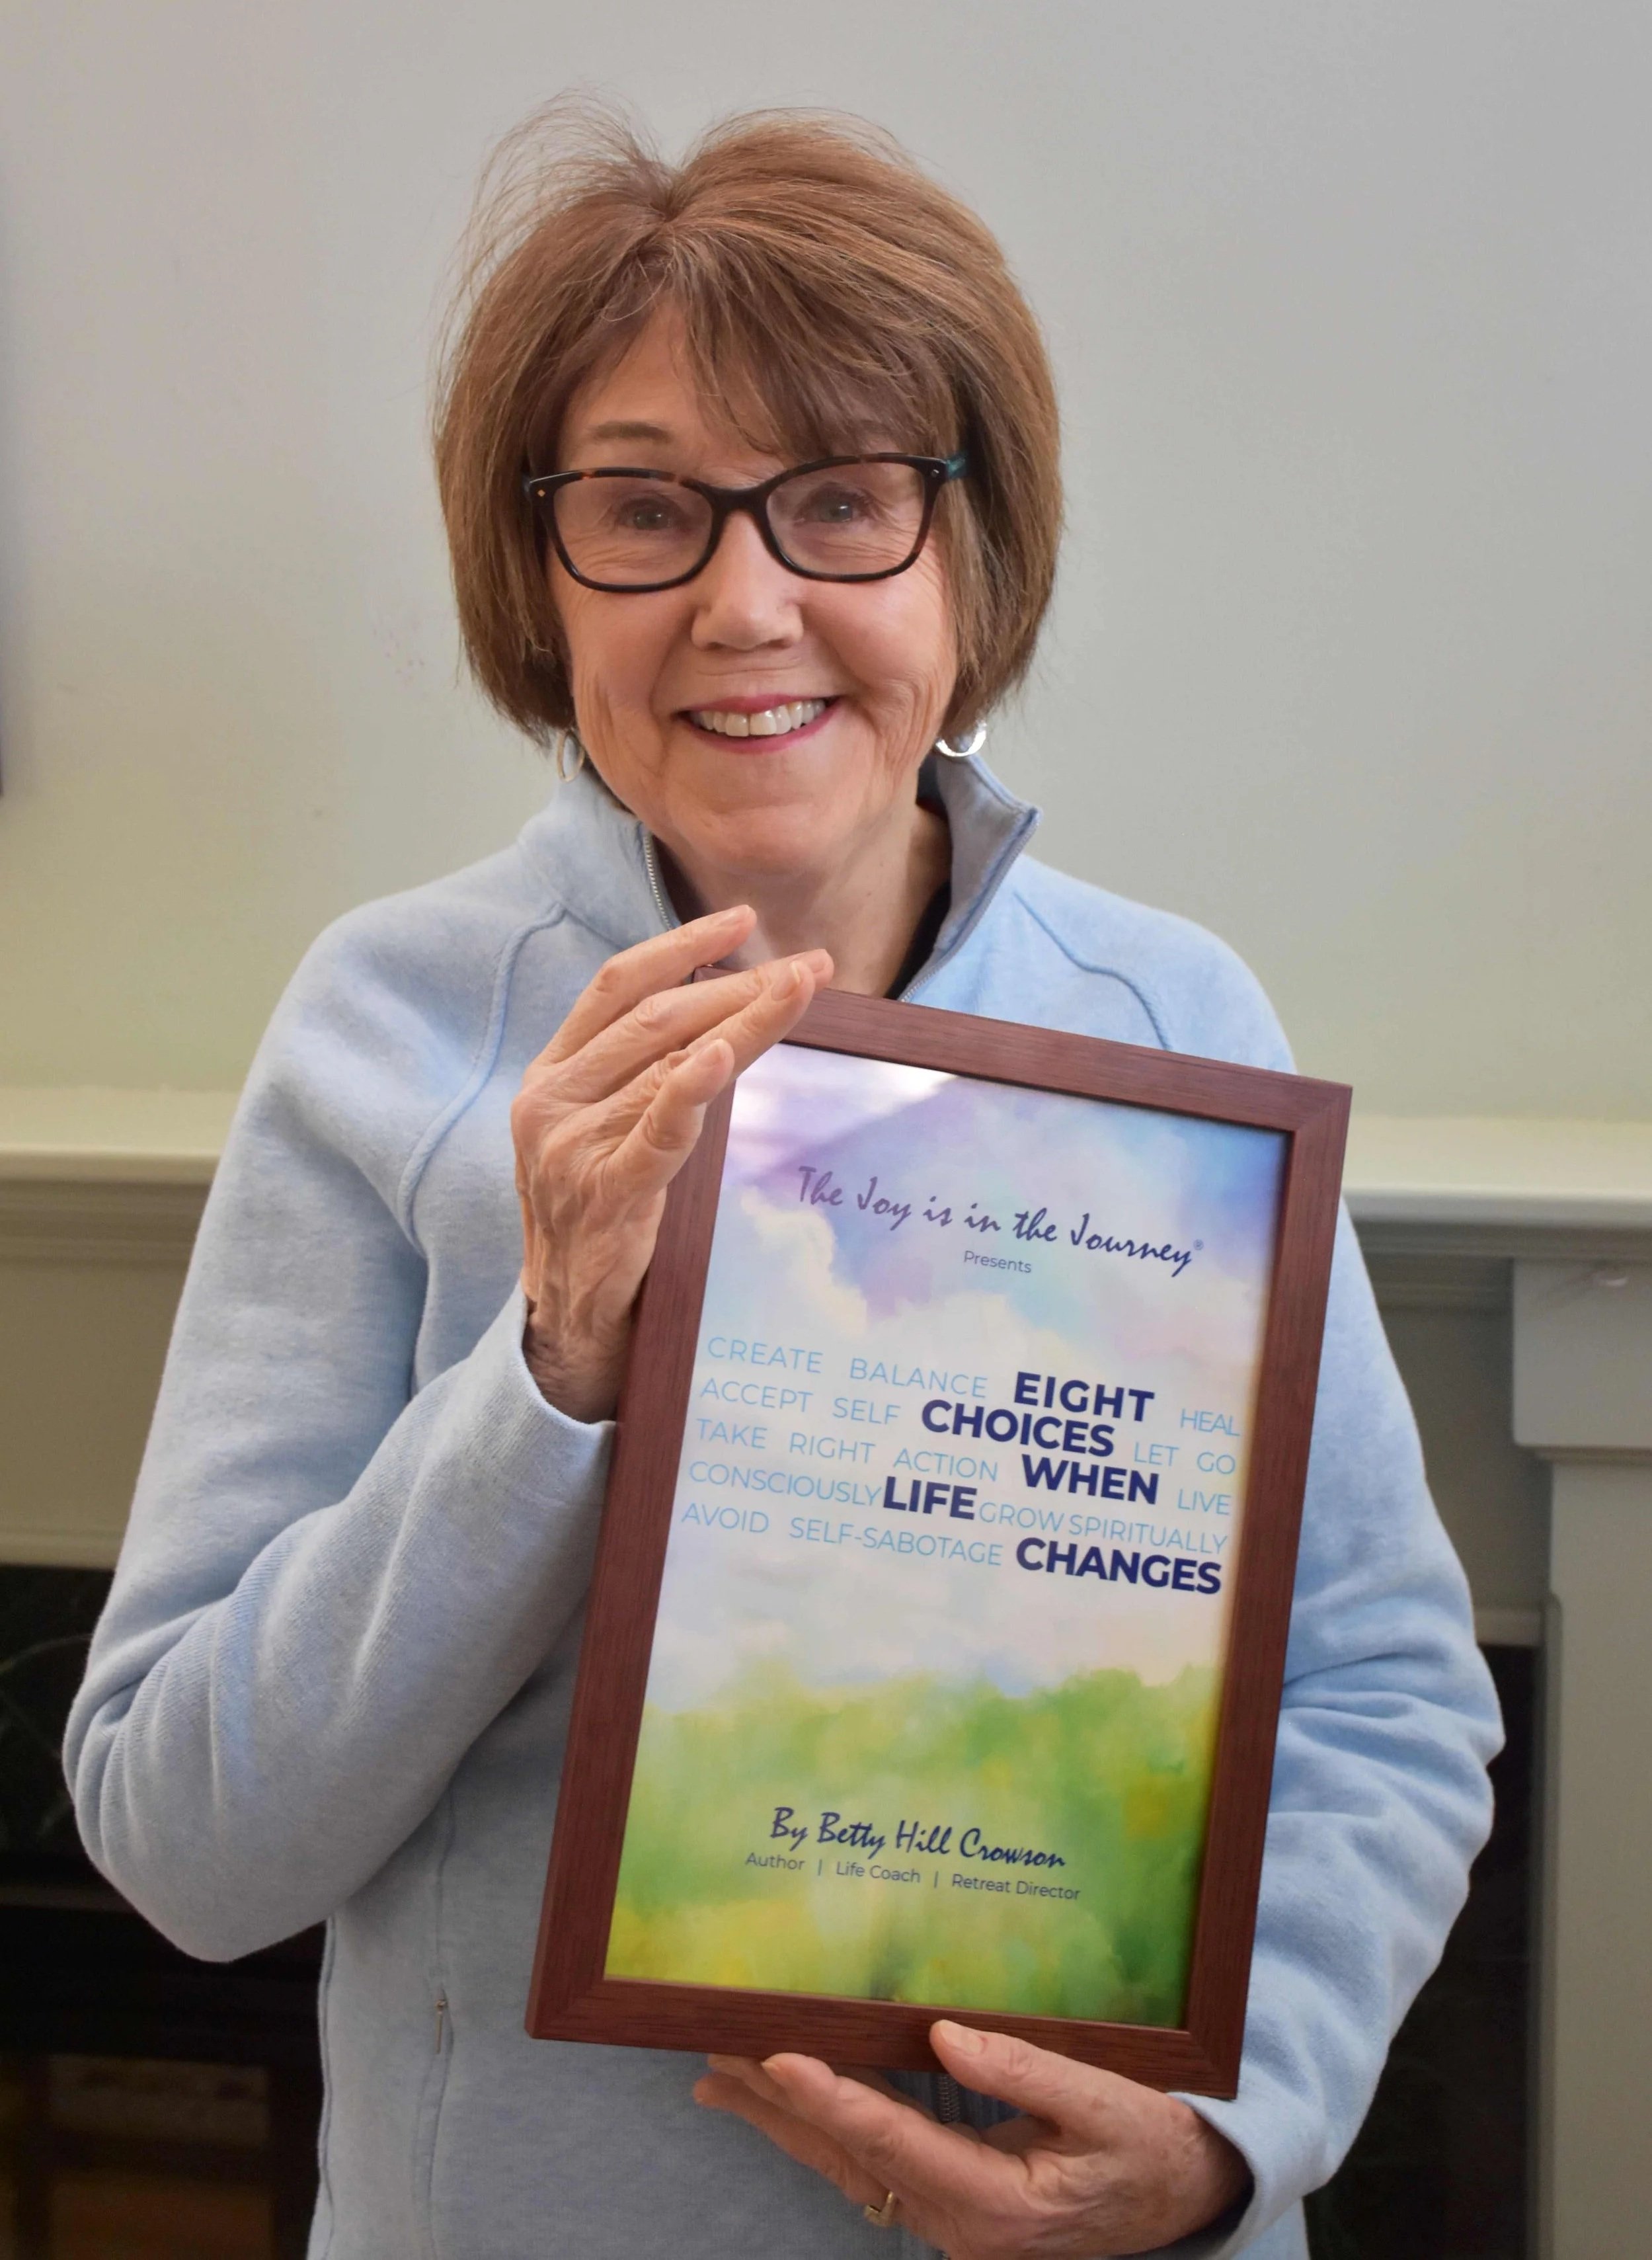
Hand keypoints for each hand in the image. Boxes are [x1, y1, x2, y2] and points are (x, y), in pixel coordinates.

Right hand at [511, 906, 830, 1421]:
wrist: (569, 1323)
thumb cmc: (600, 1223)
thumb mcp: (604, 1137)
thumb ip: (641, 1081)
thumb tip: (727, 1026)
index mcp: (551, 1077)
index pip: (615, 987)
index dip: (679, 947)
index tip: (741, 919)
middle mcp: (552, 1101)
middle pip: (656, 1018)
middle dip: (736, 983)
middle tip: (808, 965)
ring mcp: (572, 1147)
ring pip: (669, 1063)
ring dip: (744, 1022)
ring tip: (802, 991)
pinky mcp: (605, 1192)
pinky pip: (658, 1129)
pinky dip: (694, 1087)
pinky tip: (725, 1054)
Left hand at [693, 2020, 1249, 2257]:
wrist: (1179, 2200)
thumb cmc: (1148, 2146)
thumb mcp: (1104, 2102)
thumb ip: (1024, 2068)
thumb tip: (944, 2034)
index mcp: (998, 2202)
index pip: (895, 2142)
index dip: (832, 2098)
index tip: (778, 2057)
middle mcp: (960, 2224)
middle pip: (851, 2158)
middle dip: (779, 2106)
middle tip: (716, 2051)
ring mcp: (950, 2223)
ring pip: (849, 2167)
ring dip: (784, 2122)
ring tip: (718, 2079)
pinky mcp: (948, 2206)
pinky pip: (868, 2170)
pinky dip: (818, 2135)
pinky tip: (780, 2107)